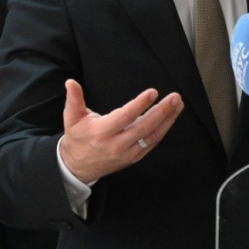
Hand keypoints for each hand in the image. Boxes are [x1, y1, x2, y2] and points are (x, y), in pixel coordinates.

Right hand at [58, 79, 182, 183]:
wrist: (78, 166)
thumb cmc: (78, 137)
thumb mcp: (71, 117)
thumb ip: (74, 99)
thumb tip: (71, 82)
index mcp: (101, 132)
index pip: (125, 117)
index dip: (140, 104)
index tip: (153, 93)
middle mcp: (116, 144)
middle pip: (144, 127)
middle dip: (162, 111)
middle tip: (174, 98)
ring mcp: (127, 153)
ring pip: (152, 136)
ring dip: (167, 120)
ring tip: (178, 105)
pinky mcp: (134, 158)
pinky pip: (152, 143)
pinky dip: (163, 130)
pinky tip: (171, 118)